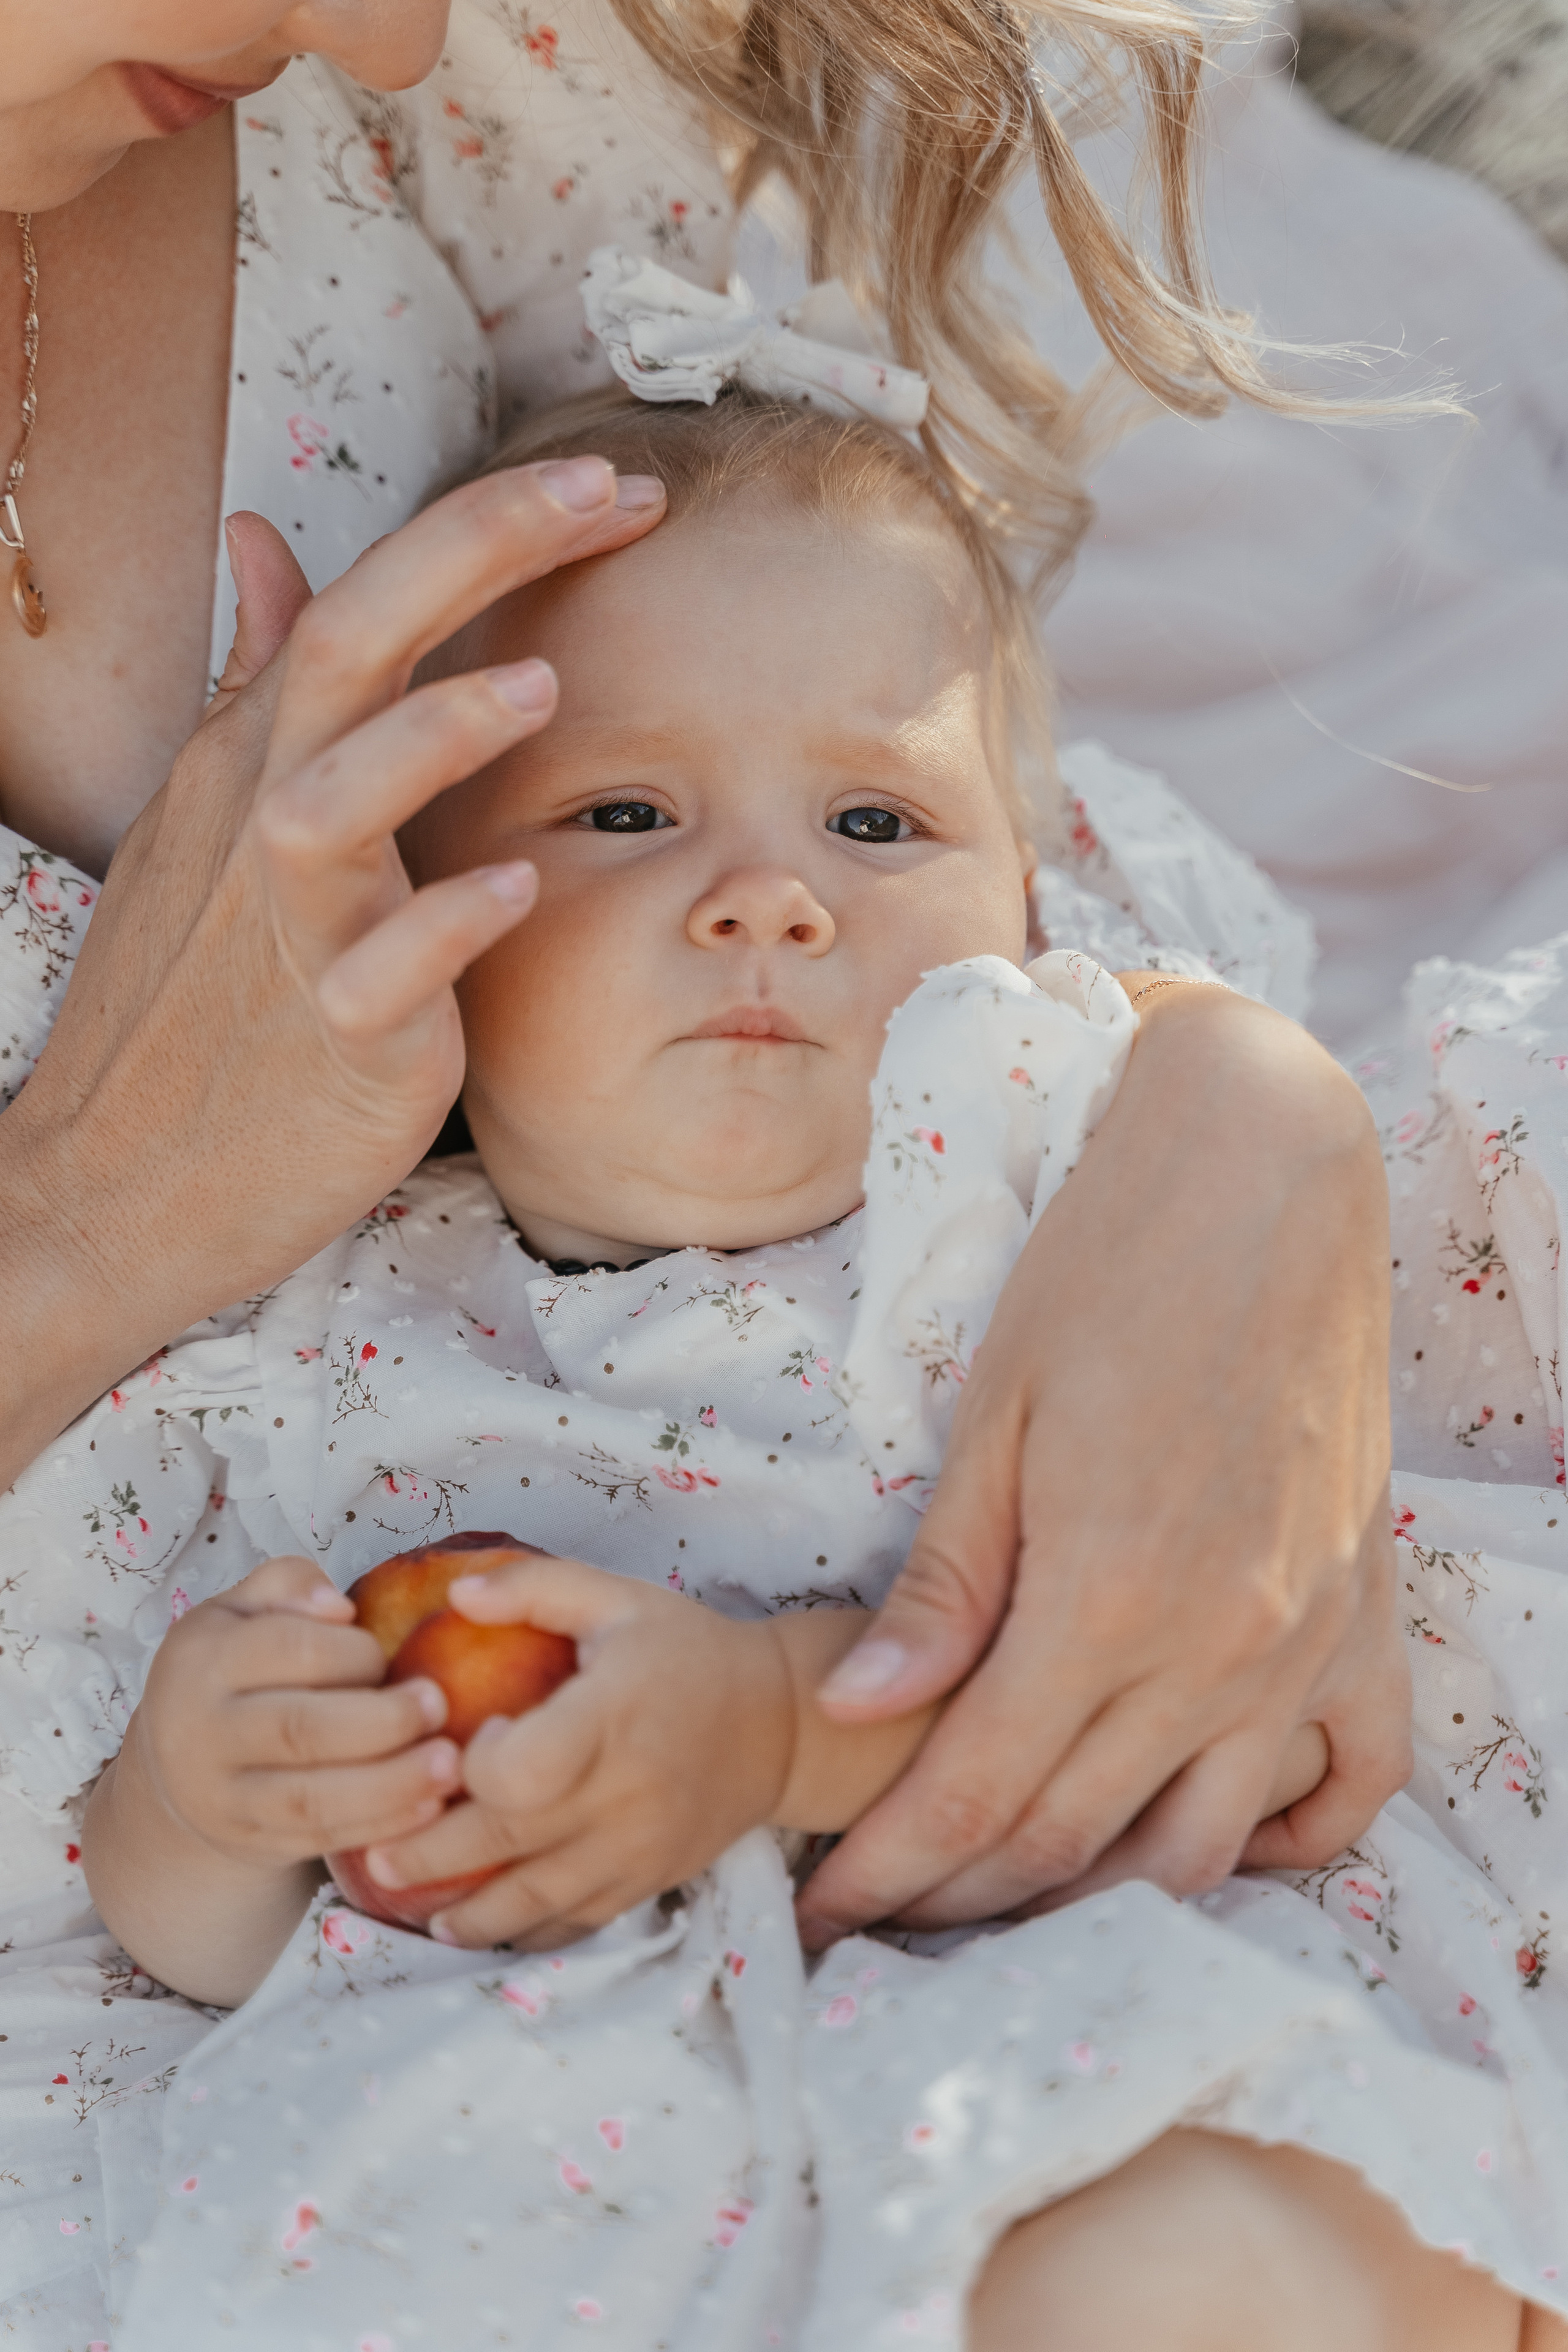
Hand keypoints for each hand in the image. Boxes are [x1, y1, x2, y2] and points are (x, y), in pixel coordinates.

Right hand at [0, 459, 665, 1484]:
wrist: (116, 1179)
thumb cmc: (188, 997)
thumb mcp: (211, 820)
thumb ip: (259, 683)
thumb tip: (269, 542)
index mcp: (255, 763)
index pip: (363, 601)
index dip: (484, 526)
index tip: (612, 482)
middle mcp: (265, 824)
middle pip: (349, 648)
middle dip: (478, 553)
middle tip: (615, 491)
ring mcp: (292, 933)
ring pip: (341, 804)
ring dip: (435, 737)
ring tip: (540, 686)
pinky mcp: (333, 1041)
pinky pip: (387, 971)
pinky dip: (448, 923)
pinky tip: (520, 881)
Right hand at [125, 1555, 460, 1870]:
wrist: (177, 1761)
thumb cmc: (233, 1667)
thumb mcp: (240, 1609)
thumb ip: (288, 1585)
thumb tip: (337, 1606)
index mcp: (206, 1660)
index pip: (289, 1651)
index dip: (353, 1653)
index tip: (393, 1654)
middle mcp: (205, 1733)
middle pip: (300, 1731)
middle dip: (383, 1722)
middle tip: (441, 1707)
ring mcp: (223, 1798)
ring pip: (312, 1799)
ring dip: (391, 1785)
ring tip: (450, 1766)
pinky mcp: (252, 1842)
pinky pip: (320, 1839)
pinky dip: (379, 1826)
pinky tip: (429, 1808)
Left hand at [361, 1556, 793, 1951]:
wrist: (779, 1723)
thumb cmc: (686, 1651)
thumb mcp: (617, 1598)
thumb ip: (534, 1588)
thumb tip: (455, 1595)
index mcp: (613, 1714)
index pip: (525, 1771)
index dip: (477, 1768)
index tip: (461, 1744)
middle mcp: (625, 1791)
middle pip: (508, 1844)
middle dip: (429, 1858)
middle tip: (372, 1856)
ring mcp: (638, 1848)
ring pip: (537, 1902)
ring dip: (466, 1915)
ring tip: (412, 1907)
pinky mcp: (648, 1881)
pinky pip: (577, 1924)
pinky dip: (523, 1934)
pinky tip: (479, 1930)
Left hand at [795, 984, 1410, 1947]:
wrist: (1263, 1175)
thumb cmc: (1107, 1270)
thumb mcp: (996, 1417)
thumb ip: (944, 1584)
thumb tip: (861, 1713)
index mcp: (1108, 1597)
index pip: (975, 1795)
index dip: (889, 1871)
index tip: (826, 1915)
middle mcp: (1221, 1647)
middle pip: (1072, 1836)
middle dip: (962, 1895)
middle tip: (889, 1909)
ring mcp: (1309, 1642)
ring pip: (1199, 1846)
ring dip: (1097, 1892)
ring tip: (1010, 1893)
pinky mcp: (1364, 1613)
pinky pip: (1346, 1780)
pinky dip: (1278, 1839)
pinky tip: (1203, 1838)